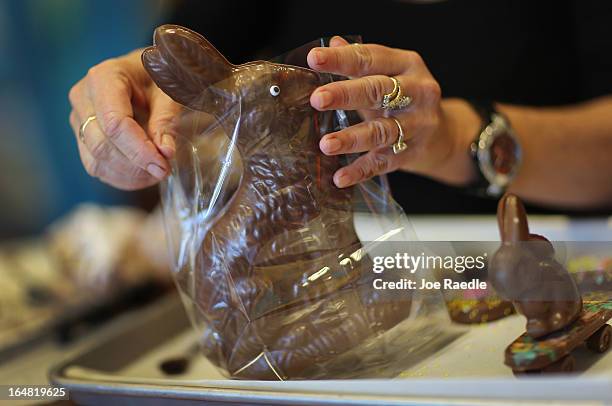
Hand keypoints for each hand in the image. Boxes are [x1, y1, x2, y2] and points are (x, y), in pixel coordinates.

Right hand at [68, 49, 180, 189]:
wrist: (146, 73)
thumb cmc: (158, 78)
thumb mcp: (169, 92)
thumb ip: (167, 120)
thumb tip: (165, 152)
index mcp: (103, 78)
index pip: (115, 123)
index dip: (139, 150)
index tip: (163, 165)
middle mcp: (83, 97)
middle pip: (102, 145)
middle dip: (135, 165)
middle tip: (164, 170)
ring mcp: (78, 118)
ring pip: (96, 160)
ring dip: (129, 175)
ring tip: (157, 172)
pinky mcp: (81, 136)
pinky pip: (95, 166)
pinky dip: (121, 177)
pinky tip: (144, 175)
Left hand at [307, 36, 476, 187]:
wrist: (444, 135)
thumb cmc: (406, 99)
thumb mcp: (389, 74)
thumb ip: (361, 63)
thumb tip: (332, 44)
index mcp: (407, 66)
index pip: (371, 58)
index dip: (342, 59)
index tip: (314, 59)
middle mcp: (416, 93)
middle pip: (379, 92)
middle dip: (347, 94)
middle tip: (318, 98)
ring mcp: (416, 126)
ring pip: (382, 131)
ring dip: (352, 138)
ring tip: (327, 144)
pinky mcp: (409, 154)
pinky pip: (382, 163)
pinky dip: (361, 171)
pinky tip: (340, 177)